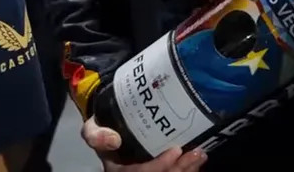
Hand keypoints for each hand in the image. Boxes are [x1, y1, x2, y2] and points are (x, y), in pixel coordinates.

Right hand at [81, 117, 206, 171]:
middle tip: (197, 154)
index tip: (175, 150)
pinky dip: (188, 171)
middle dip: (179, 169)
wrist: (109, 127)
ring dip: (188, 170)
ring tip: (200, 156)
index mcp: (119, 171)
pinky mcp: (160, 170)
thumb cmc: (103, 128)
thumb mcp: (92, 129)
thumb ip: (96, 135)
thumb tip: (114, 140)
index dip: (159, 166)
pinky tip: (198, 162)